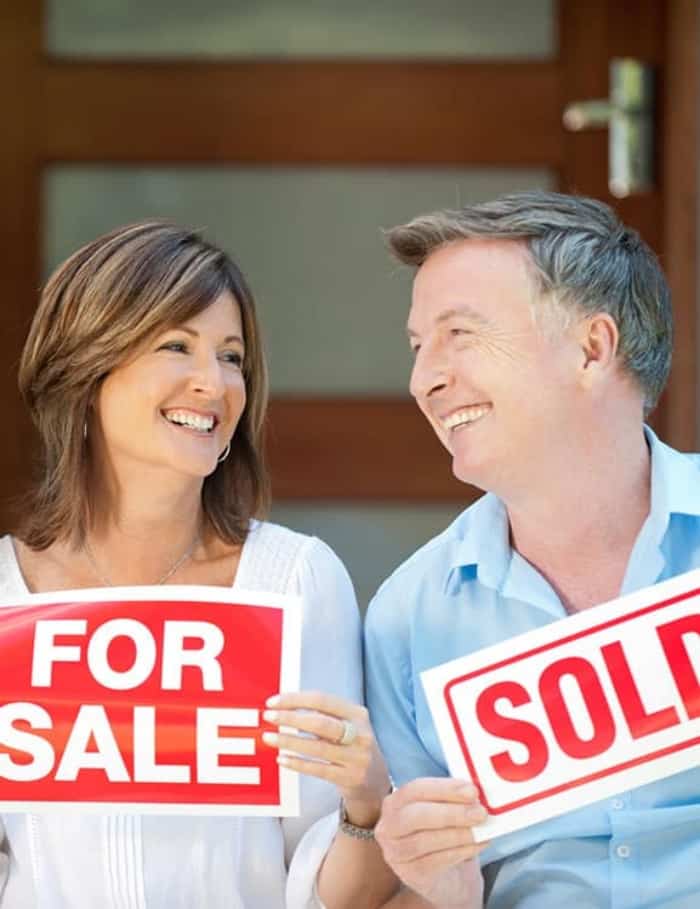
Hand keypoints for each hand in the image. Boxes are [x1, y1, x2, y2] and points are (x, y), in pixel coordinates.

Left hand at [262, 690, 390, 825]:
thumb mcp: (347, 725)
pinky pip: (318, 769)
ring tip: (269, 738)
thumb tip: (284, 707)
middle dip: (290, 718)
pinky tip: (282, 759)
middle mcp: (360, 734)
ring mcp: (356, 757)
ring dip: (289, 741)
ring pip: (317, 747)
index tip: (273, 702)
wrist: (376, 781)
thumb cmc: (352, 746)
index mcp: (357, 714)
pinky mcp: (350, 778)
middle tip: (268, 717)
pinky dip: (298, 763)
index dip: (295, 700)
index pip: (322, 700)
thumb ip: (322, 715)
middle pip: (320, 723)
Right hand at [375, 778, 488, 908]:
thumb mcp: (445, 811)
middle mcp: (389, 826)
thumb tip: (475, 793)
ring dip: (459, 834)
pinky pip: (436, 861)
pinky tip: (478, 844)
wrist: (447, 877)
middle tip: (480, 812)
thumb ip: (455, 799)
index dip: (444, 789)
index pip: (416, 790)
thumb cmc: (444, 833)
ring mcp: (396, 853)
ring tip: (482, 831)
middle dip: (451, 813)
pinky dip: (461, 851)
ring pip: (426, 840)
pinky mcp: (410, 874)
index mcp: (395, 802)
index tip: (471, 791)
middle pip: (416, 815)